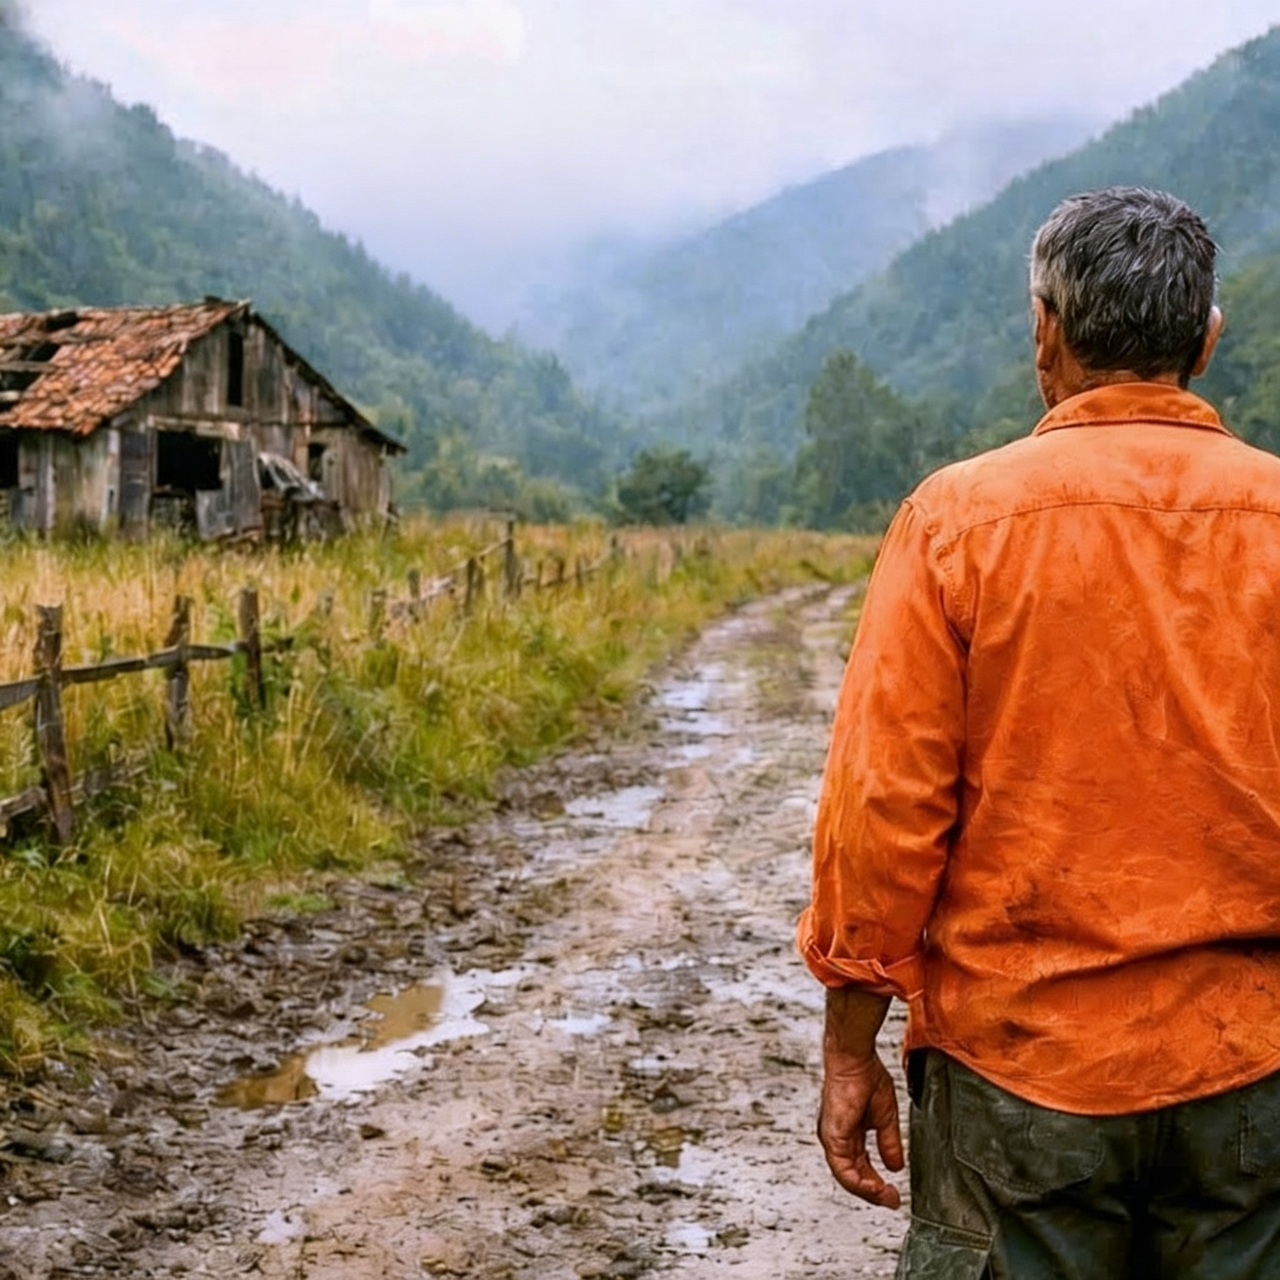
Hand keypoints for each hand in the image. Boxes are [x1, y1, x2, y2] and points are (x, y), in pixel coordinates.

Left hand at [818, 1051, 903, 1207]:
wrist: (854, 1058)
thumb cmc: (865, 1075)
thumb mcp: (885, 1116)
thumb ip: (888, 1142)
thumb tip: (895, 1166)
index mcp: (848, 1135)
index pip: (861, 1168)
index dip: (877, 1185)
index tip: (894, 1195)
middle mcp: (837, 1139)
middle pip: (853, 1176)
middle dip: (874, 1193)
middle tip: (892, 1201)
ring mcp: (832, 1138)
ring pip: (846, 1177)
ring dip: (867, 1191)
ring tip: (886, 1197)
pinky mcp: (832, 1135)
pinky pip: (842, 1167)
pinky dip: (858, 1181)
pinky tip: (874, 1187)